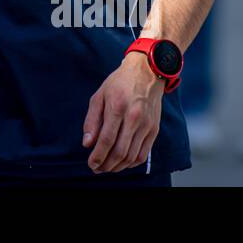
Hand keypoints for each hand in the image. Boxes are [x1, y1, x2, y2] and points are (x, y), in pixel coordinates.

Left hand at [82, 52, 164, 172]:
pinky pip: (144, 154)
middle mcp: (134, 118)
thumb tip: (87, 143)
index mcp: (117, 107)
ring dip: (118, 166)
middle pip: (120, 151)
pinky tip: (122, 163)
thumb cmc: (119, 83)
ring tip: (107, 168)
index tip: (91, 163)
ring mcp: (146, 125)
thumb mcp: (99, 96)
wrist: (146, 73)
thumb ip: (92, 120)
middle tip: (97, 169)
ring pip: (132, 156)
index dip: (98, 156)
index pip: (106, 140)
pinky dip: (132, 162)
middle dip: (106, 164)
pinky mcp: (154, 129)